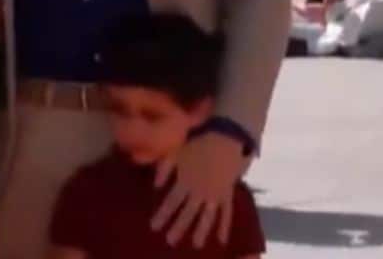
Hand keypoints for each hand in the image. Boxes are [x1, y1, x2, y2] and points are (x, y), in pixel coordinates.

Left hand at [152, 132, 247, 248]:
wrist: (226, 136)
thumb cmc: (198, 141)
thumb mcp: (176, 151)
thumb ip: (164, 168)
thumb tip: (155, 186)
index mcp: (185, 180)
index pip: (171, 202)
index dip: (162, 215)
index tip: (154, 227)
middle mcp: (199, 191)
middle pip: (187, 213)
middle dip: (178, 228)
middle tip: (170, 241)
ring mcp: (215, 194)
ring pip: (207, 216)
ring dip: (201, 231)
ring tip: (195, 244)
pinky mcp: (228, 194)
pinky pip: (227, 213)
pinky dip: (224, 226)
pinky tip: (221, 240)